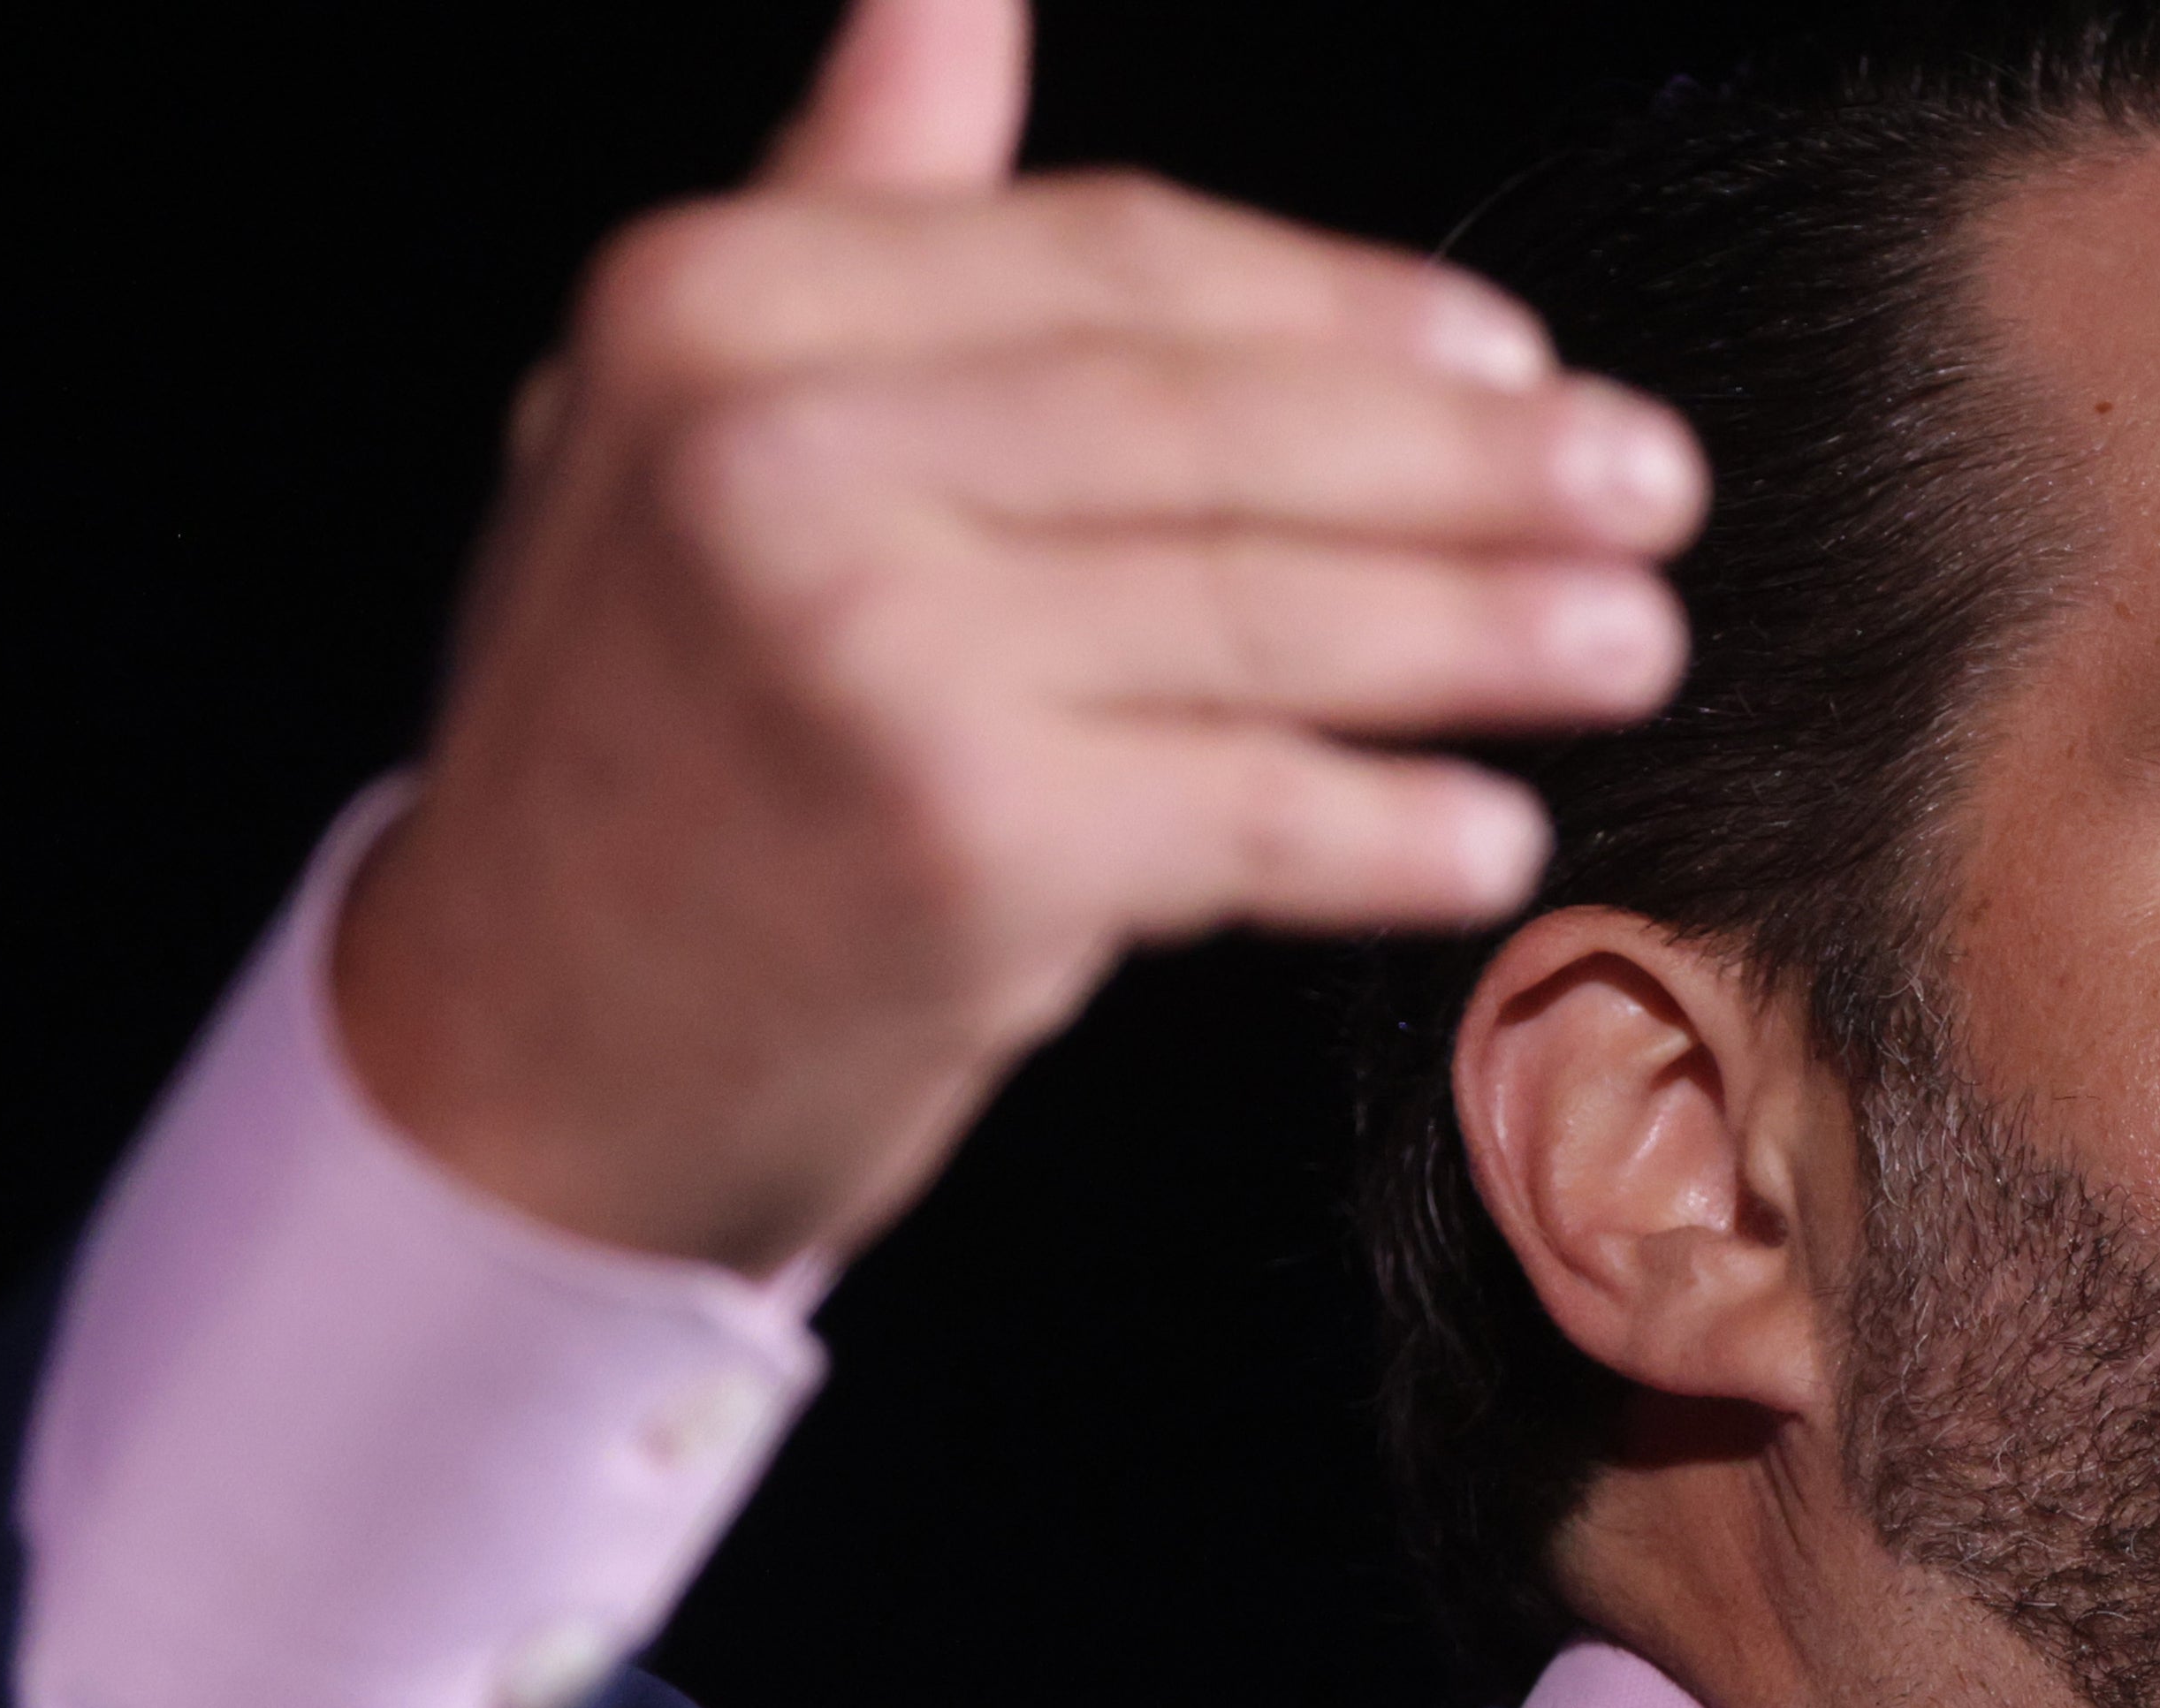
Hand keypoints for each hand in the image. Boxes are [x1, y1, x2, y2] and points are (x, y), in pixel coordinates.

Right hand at [329, 0, 1702, 1274]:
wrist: (512, 1055)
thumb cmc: (640, 743)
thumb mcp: (683, 429)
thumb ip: (852, 200)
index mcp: (720, 306)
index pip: (1114, 264)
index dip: (1345, 312)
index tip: (1514, 360)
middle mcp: (778, 453)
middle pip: (1211, 425)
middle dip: (1464, 464)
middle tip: (1647, 487)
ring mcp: (866, 646)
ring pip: (1256, 611)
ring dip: (1479, 633)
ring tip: (1627, 641)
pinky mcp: (958, 839)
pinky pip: (1243, 809)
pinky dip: (1386, 826)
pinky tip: (1494, 833)